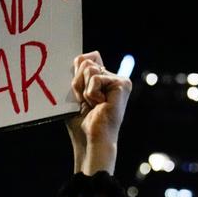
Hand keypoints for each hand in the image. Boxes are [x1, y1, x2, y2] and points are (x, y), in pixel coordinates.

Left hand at [65, 52, 132, 167]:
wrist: (91, 139)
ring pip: (89, 68)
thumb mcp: (75, 95)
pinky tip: (99, 105)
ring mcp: (119, 80)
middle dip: (77, 83)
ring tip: (92, 105)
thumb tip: (81, 57)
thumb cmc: (82, 123)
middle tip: (85, 103)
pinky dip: (91, 93)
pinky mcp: (122, 83)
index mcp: (101, 81)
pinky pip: (95, 77)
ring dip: (84, 89)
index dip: (75, 73)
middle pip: (85, 61)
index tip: (78, 96)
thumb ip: (78, 75)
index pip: (84, 59)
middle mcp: (112, 78)